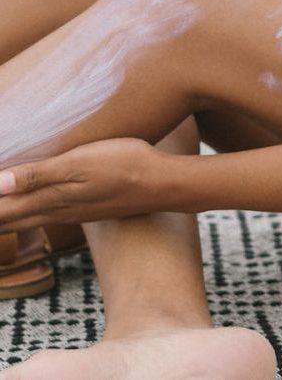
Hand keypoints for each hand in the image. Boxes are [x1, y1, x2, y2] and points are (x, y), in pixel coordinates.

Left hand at [0, 138, 179, 230]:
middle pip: (10, 220)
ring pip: (27, 220)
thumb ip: (39, 175)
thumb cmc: (124, 166)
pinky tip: (29, 206)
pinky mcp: (88, 207)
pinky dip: (26, 213)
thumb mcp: (81, 164)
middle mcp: (58, 210)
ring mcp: (74, 211)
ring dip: (4, 218)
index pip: (1, 212)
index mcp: (51, 199)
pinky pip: (46, 214)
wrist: (162, 183)